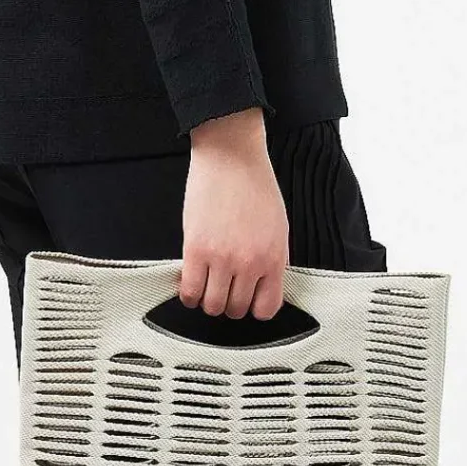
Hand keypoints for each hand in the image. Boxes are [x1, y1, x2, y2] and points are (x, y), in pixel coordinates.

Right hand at [181, 109, 289, 317]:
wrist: (231, 156)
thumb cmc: (254, 185)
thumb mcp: (278, 227)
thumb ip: (271, 259)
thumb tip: (260, 286)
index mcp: (274, 258)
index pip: (266, 308)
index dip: (253, 307)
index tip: (245, 298)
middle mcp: (250, 262)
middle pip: (235, 309)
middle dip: (228, 302)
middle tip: (222, 287)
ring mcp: (222, 258)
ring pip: (211, 305)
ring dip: (207, 299)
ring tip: (205, 283)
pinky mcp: (195, 249)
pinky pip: (189, 291)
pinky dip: (188, 293)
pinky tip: (190, 280)